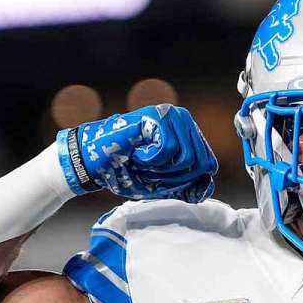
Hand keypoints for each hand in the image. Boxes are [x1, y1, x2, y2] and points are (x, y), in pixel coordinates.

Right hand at [56, 104, 217, 202]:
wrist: (93, 164)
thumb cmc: (127, 171)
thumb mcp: (164, 185)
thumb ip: (188, 187)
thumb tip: (207, 186)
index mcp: (189, 134)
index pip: (209, 165)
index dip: (187, 181)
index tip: (162, 178)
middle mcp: (184, 120)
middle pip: (201, 164)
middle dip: (175, 177)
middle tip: (151, 170)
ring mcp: (171, 115)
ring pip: (187, 158)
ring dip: (162, 169)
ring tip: (143, 161)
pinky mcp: (157, 116)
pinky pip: (169, 150)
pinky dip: (151, 159)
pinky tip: (138, 153)